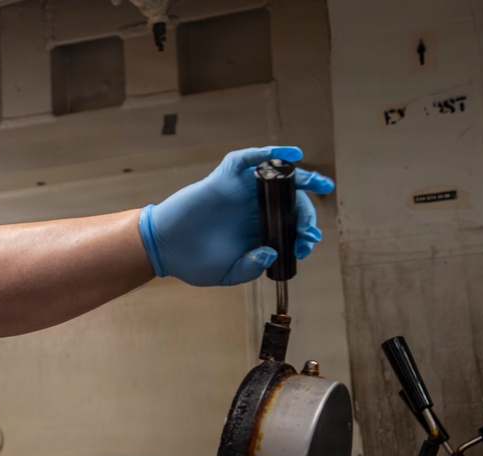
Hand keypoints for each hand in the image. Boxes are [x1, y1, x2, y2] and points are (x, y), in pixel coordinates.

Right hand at [138, 146, 334, 286]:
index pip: (289, 224)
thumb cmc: (194, 263)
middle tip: (310, 227)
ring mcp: (238, 192)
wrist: (163, 249)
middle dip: (306, 211)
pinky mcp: (223, 180)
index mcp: (256, 231)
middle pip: (289, 200)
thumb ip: (251, 267)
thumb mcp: (228, 274)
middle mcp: (252, 209)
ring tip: (319, 183)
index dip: (303, 231)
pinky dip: (268, 154)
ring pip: (275, 177)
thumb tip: (272, 251)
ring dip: (300, 176)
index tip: (307, 243)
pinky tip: (289, 154)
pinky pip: (248, 160)